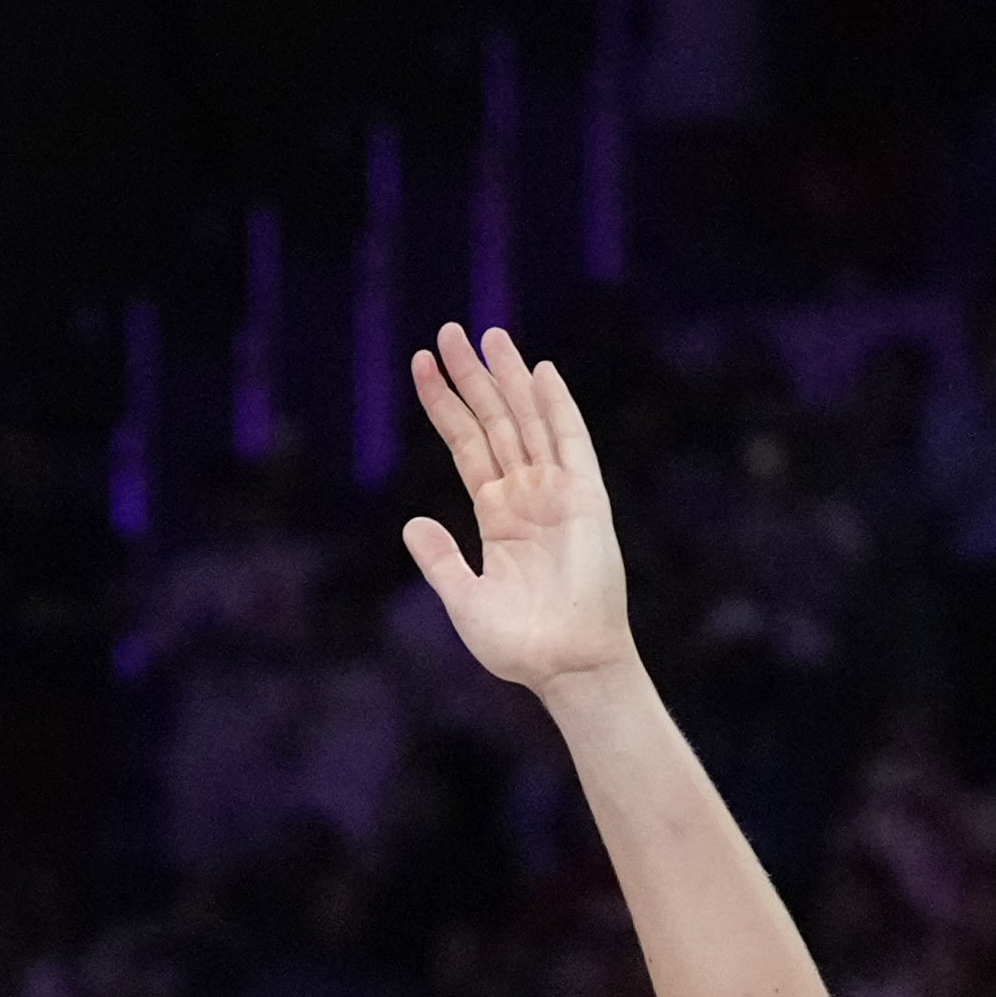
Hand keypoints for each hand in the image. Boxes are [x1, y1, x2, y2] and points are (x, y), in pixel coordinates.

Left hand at [398, 324, 636, 698]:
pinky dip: (556, 406)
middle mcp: (525, 494)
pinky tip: (539, 372)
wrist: (566, 665)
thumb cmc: (519, 645)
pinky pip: (570, 442)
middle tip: (449, 331)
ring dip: (508, 378)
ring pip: (527, 420)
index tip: (422, 365)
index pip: (465, 444)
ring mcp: (556, 492)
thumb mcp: (464, 600)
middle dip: (472, 376)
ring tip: (488, 335)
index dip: (443, 404)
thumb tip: (410, 522)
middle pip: (493, 421)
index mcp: (495, 515)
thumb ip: (440, 559)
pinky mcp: (585, 499)